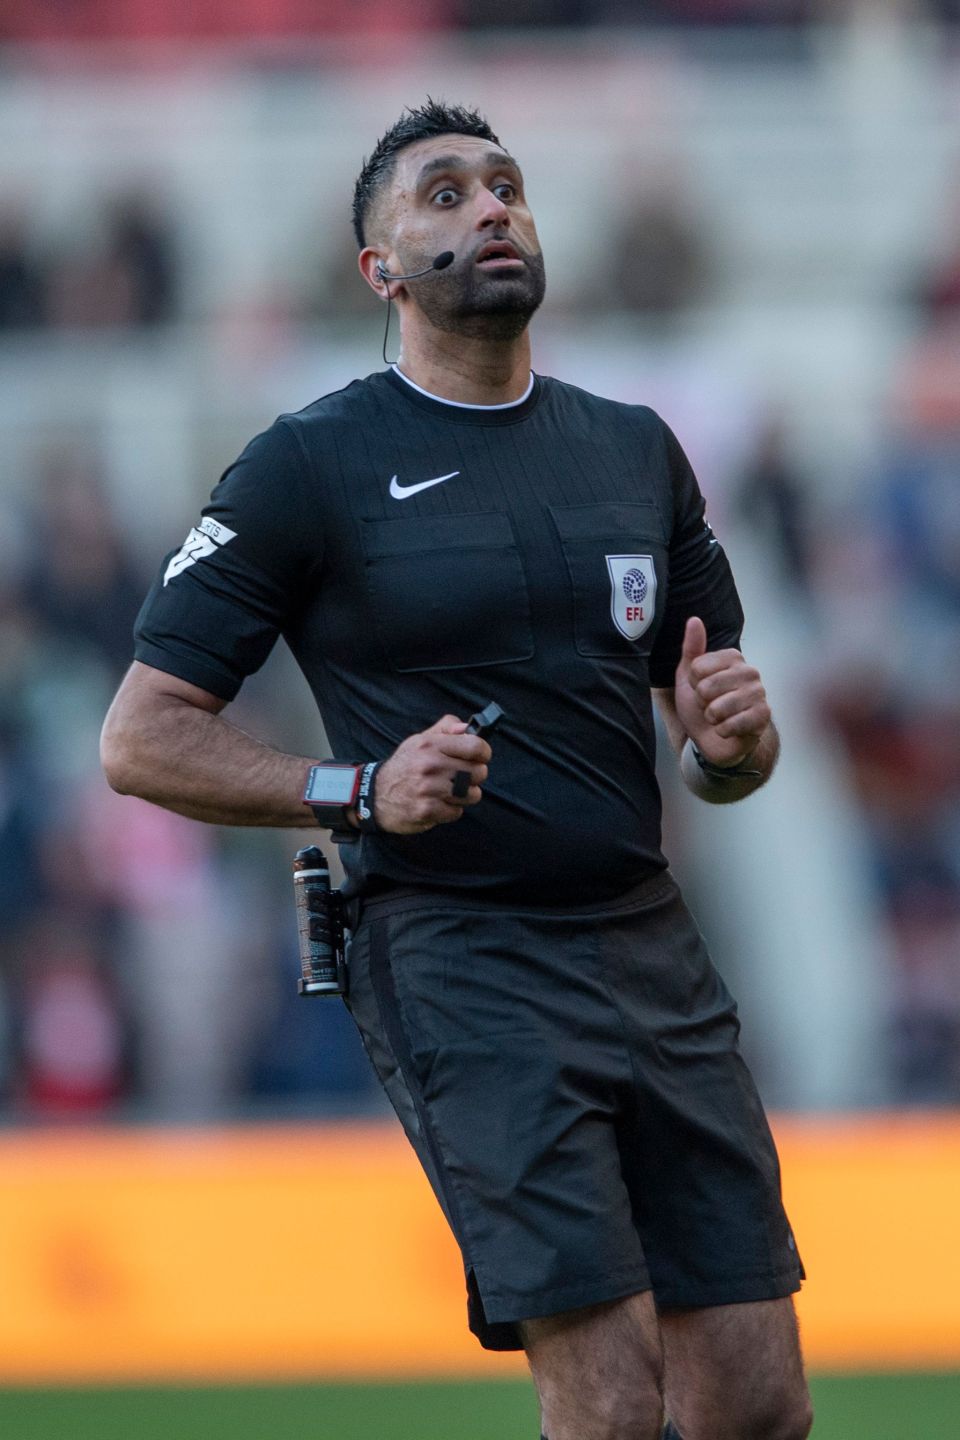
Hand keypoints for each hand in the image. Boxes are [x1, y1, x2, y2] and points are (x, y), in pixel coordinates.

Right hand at [373, 715, 491, 833]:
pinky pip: (457, 812)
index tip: (480, 757)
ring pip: (472, 794)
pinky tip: (437, 803)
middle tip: (460, 777)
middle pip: (479, 772)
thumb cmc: (403, 766)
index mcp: (431, 745)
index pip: (475, 747)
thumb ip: (445, 729)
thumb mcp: (419, 740)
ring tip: (448, 791)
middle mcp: (430, 765)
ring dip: (464, 795)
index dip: (483, 753)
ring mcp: (429, 789)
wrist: (374, 795)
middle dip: (474, 777)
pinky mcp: (427, 811)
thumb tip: (468, 727)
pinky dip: (450, 810)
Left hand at [674, 617, 770, 767]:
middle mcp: (750, 671)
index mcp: (733, 657)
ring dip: (712, 718)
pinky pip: (731, 724)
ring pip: (718, 708)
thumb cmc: (702, 704)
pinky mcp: (763, 716)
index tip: (700, 688)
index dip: (693, 683)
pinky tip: (728, 729)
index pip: (697, 667)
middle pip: (707, 687)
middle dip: (702, 702)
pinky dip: (723, 731)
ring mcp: (759, 694)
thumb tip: (694, 620)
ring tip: (719, 717)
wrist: (716, 738)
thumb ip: (692, 649)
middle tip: (710, 705)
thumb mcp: (689, 676)